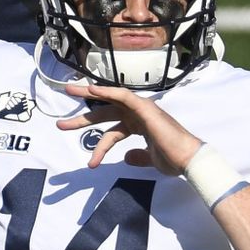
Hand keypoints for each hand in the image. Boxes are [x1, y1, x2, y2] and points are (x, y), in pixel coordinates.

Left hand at [56, 83, 200, 174]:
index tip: (88, 160)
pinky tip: (92, 90)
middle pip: (105, 112)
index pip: (112, 130)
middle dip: (83, 116)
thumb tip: (125, 158)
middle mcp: (138, 115)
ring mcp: (141, 110)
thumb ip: (138, 157)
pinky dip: (107, 91)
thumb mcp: (150, 159)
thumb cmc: (174, 159)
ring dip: (89, 94)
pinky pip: (123, 96)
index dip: (97, 143)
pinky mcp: (145, 108)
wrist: (188, 159)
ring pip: (110, 100)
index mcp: (139, 126)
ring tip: (69, 91)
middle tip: (62, 122)